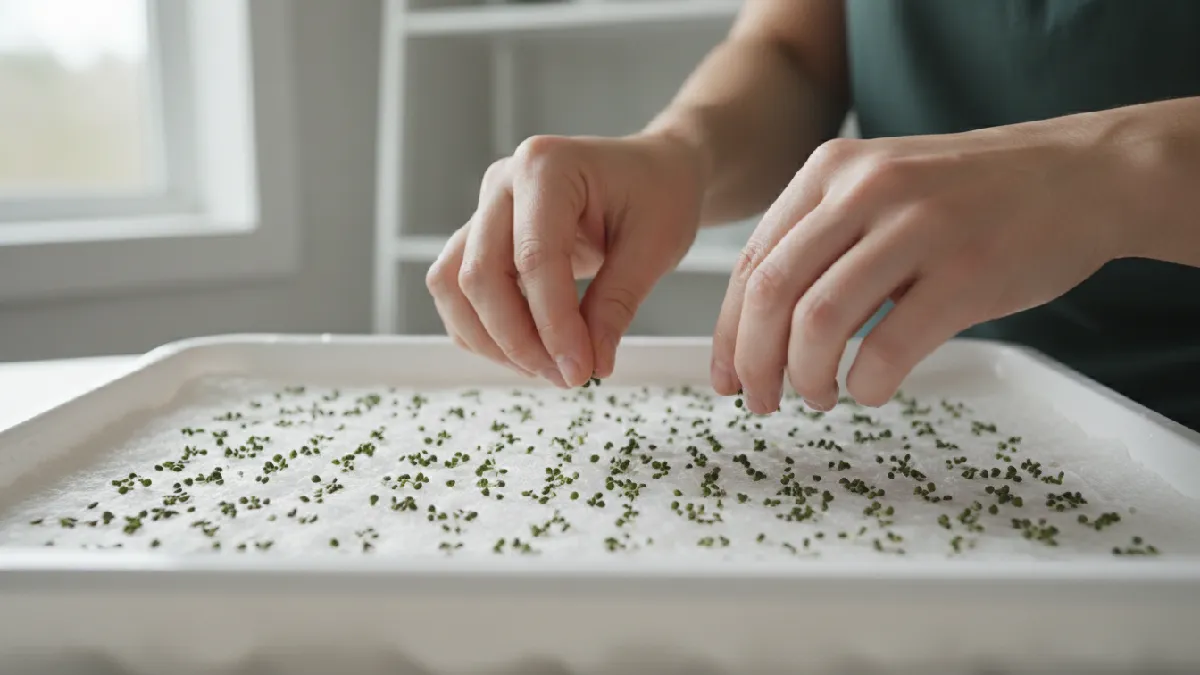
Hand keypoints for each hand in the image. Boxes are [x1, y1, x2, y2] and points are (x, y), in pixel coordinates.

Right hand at [427, 133, 704, 386]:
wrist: (650, 171)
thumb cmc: (658, 193)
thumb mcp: (655, 246)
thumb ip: (617, 304)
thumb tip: (591, 364)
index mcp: (547, 167)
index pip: (534, 258)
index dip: (553, 324)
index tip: (581, 369)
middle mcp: (503, 183)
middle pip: (480, 275)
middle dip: (519, 340)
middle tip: (568, 376)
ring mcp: (485, 209)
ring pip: (454, 286)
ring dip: (492, 340)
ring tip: (549, 368)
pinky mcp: (480, 237)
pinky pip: (457, 292)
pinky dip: (483, 332)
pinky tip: (529, 351)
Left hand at [712, 122, 1129, 413]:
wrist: (1084, 175)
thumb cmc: (973, 196)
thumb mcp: (881, 188)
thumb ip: (821, 238)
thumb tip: (758, 329)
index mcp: (831, 170)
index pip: (752, 263)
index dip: (727, 332)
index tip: (726, 378)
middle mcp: (866, 189)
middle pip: (772, 294)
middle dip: (755, 362)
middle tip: (762, 402)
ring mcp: (918, 226)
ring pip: (817, 321)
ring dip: (805, 377)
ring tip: (819, 397)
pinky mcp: (968, 272)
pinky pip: (887, 348)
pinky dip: (866, 385)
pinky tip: (872, 390)